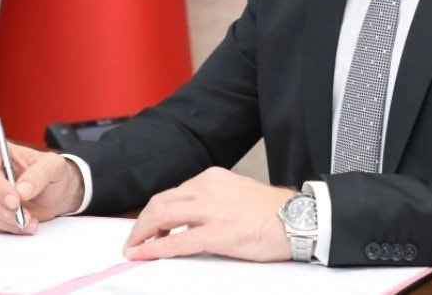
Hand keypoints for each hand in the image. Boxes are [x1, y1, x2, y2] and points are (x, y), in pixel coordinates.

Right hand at [0, 140, 83, 233]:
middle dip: (2, 208)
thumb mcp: (54, 166)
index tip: (15, 200)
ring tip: (28, 220)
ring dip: (6, 220)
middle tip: (24, 215)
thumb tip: (22, 189)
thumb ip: (40, 173)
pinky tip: (22, 225)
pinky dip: (5, 227)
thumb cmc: (52, 174)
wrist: (56, 195)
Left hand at [123, 167, 293, 261]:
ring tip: (134, 248)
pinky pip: (177, 241)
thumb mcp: (236, 193)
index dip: (154, 211)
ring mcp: (211, 210)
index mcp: (212, 178)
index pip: (173, 192)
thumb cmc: (272, 212)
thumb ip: (211, 201)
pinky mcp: (217, 233)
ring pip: (162, 216)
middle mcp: (207, 188)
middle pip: (160, 202)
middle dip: (141, 222)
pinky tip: (145, 254)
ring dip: (142, 234)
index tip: (146, 225)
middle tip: (133, 239)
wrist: (297, 219)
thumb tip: (188, 219)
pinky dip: (156, 248)